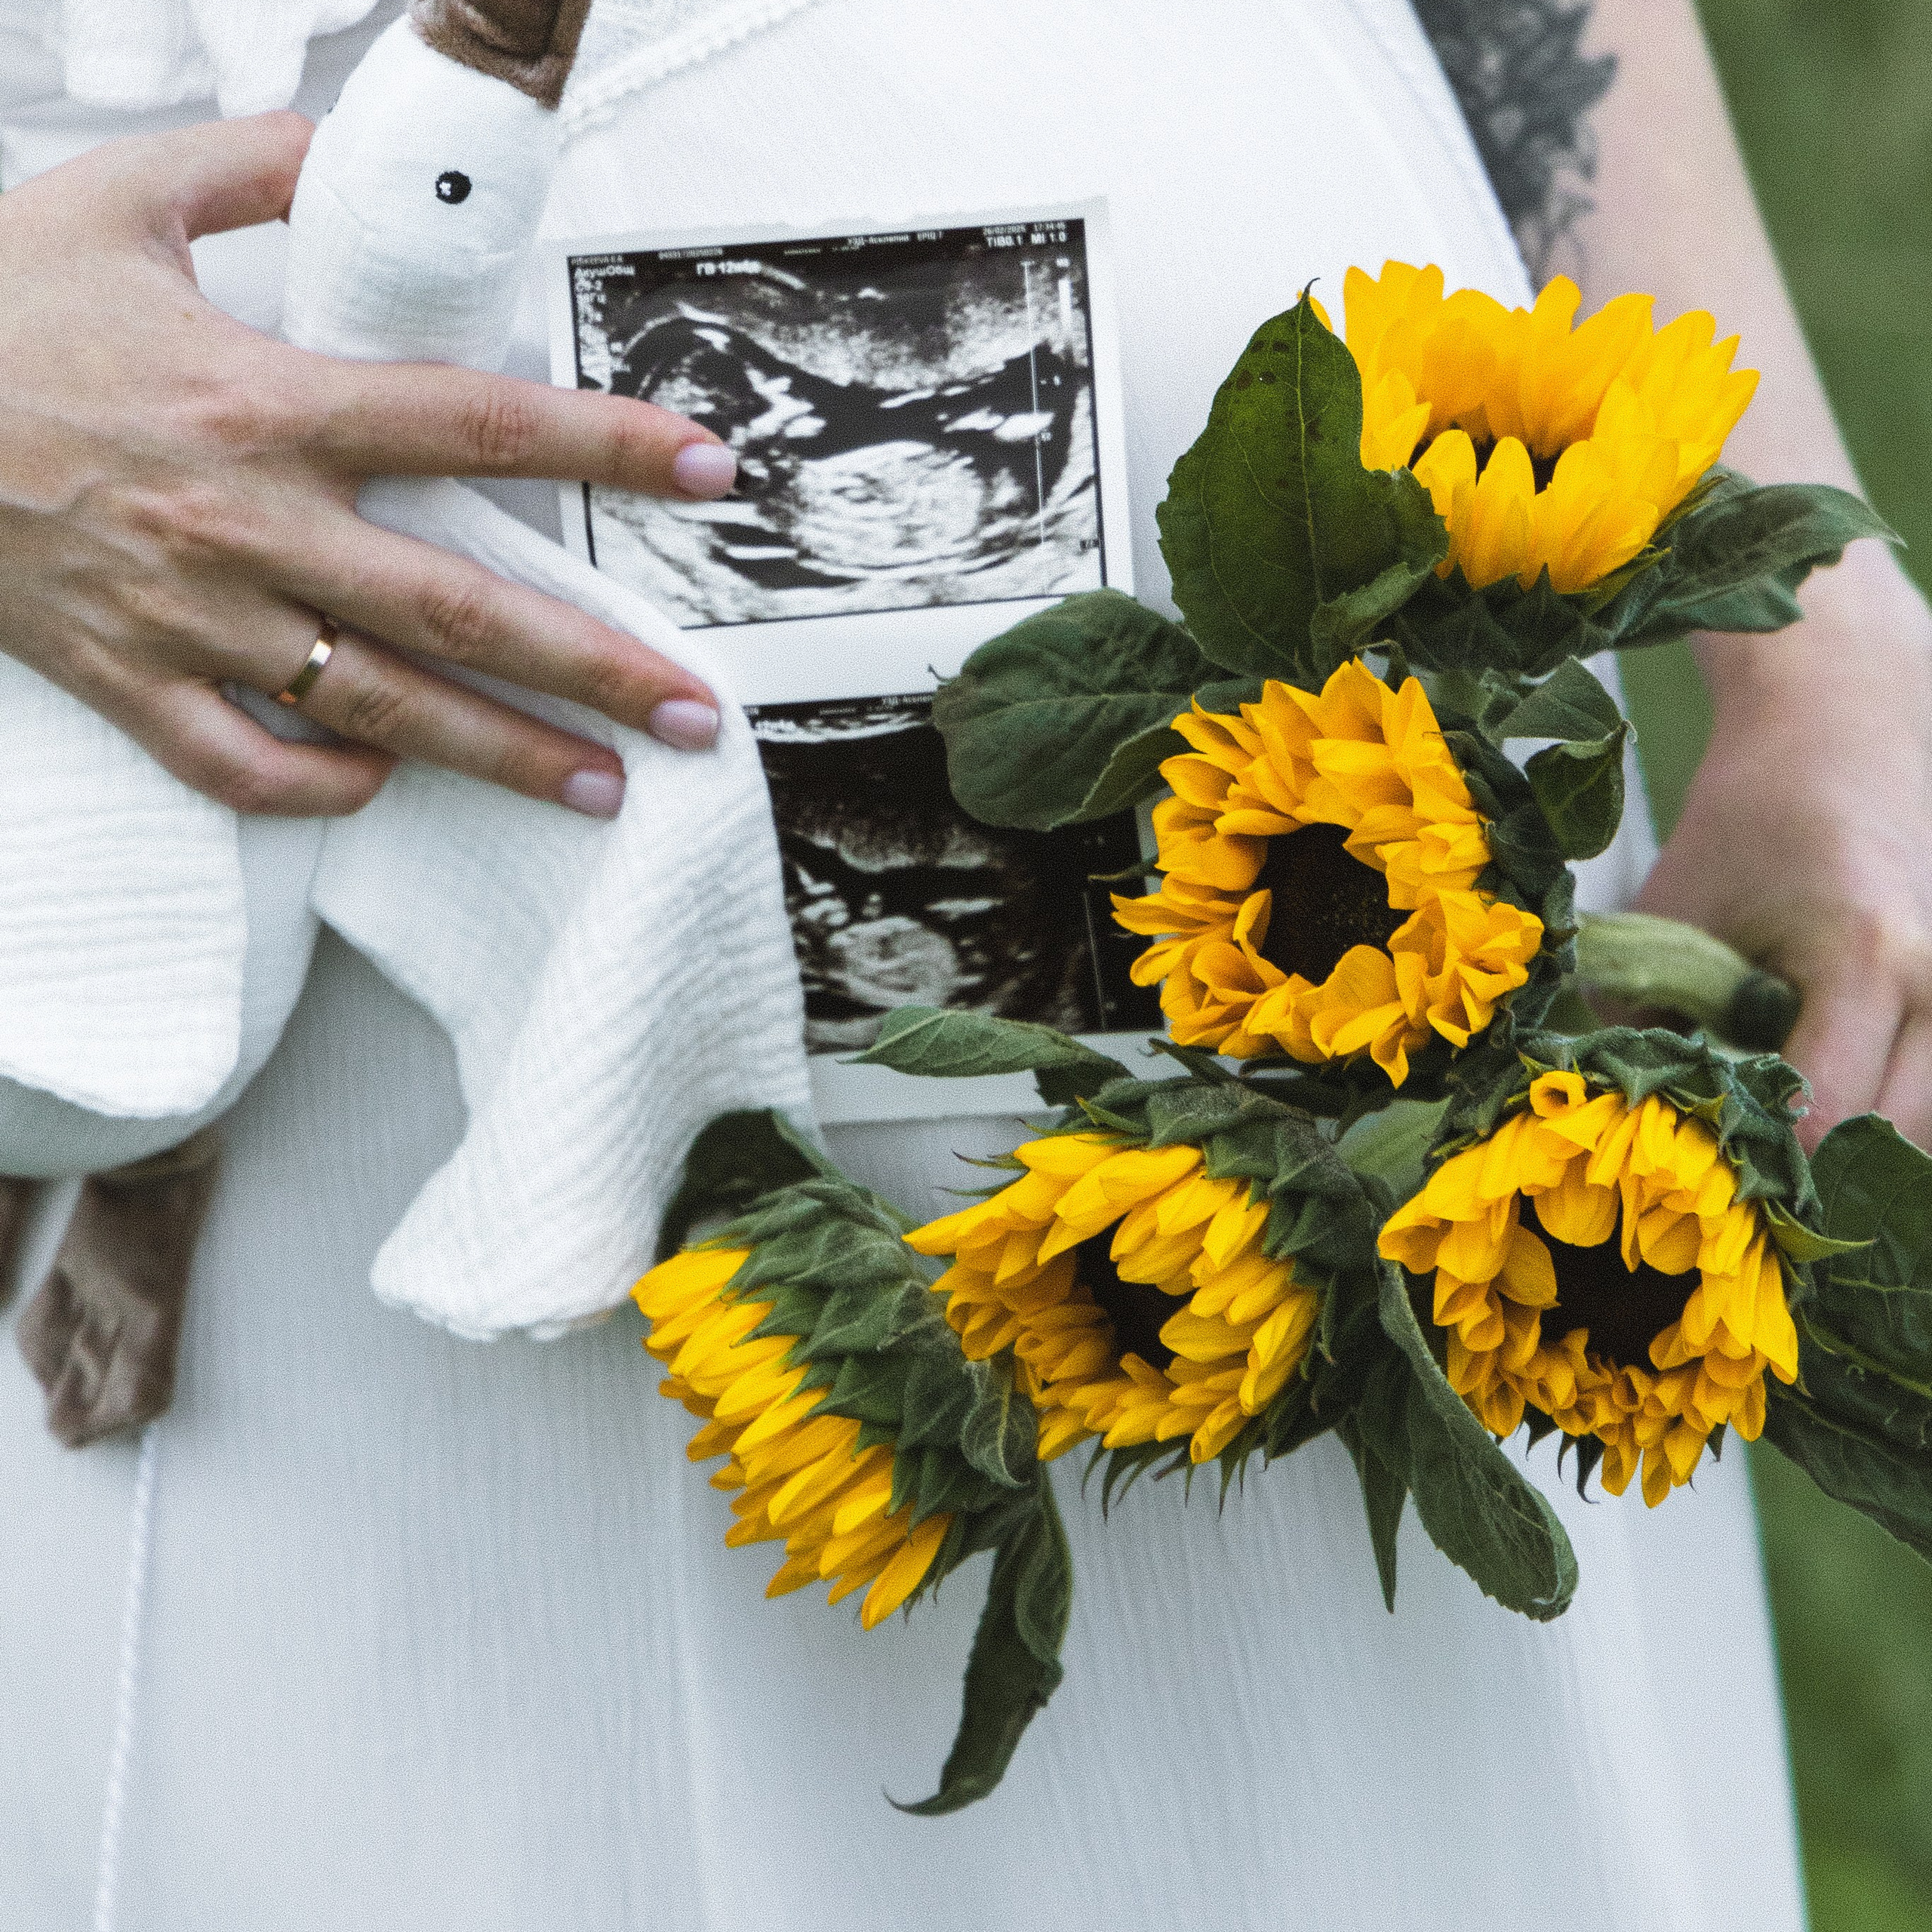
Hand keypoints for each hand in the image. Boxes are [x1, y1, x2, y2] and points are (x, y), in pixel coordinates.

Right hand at [0, 113, 735, 819]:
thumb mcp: (118, 198)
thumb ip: (258, 173)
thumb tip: (358, 158)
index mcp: (267, 402)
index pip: (480, 427)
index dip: (609, 449)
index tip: (707, 474)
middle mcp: (249, 523)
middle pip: (460, 609)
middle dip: (594, 669)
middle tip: (696, 715)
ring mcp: (189, 617)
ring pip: (378, 707)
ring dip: (501, 756)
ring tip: (602, 789)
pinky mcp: (125, 681)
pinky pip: (240, 766)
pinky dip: (321, 786)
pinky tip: (385, 782)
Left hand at [1635, 556, 1931, 1149]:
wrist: (1847, 729)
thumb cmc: (1747, 821)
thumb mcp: (1672, 914)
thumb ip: (1646, 1020)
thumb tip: (1635, 1124)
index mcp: (1862, 956)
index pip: (1824, 1110)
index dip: (1762, 1163)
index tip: (1704, 1184)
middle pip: (1893, 1141)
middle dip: (1818, 1179)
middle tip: (1745, 1194)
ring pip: (1930, 1132)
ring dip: (1864, 1157)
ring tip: (1787, 1154)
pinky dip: (1895, 1121)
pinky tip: (1838, 1120)